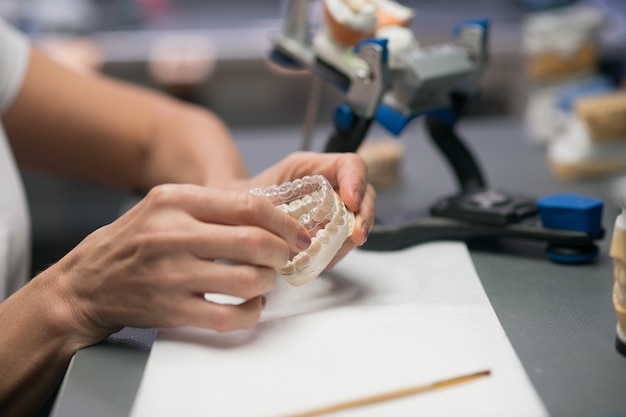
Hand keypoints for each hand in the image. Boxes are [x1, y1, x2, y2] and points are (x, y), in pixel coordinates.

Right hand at [42, 184, 310, 349]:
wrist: (89, 282)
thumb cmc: (136, 241)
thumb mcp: (165, 205)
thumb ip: (213, 204)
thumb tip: (272, 211)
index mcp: (175, 201)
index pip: (249, 206)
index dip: (284, 222)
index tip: (297, 233)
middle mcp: (172, 235)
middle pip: (255, 242)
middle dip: (282, 252)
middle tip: (285, 257)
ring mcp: (171, 275)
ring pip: (248, 280)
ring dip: (268, 282)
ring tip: (264, 279)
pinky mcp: (171, 310)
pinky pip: (230, 316)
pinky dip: (252, 312)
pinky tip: (251, 304)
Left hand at [230, 152, 375, 267]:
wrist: (235, 217)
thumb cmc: (247, 198)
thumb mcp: (261, 190)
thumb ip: (279, 205)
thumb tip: (298, 230)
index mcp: (316, 168)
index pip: (351, 165)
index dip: (356, 182)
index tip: (351, 202)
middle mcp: (331, 188)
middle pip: (364, 196)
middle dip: (363, 217)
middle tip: (356, 235)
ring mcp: (334, 213)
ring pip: (357, 223)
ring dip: (348, 239)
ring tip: (328, 250)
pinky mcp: (329, 236)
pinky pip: (341, 246)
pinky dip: (334, 254)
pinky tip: (319, 258)